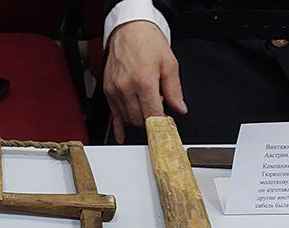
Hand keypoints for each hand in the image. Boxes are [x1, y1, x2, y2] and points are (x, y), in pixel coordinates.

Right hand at [103, 20, 187, 142]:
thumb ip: (174, 89)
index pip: (152, 114)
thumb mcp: (169, 63)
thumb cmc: (148, 42)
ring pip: (128, 118)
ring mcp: (115, 90)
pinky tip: (121, 136)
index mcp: (143, 81)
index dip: (161, 122)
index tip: (166, 124)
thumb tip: (179, 108)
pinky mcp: (108, 91)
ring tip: (146, 103)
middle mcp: (126, 87)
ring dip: (139, 117)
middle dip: (151, 118)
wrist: (129, 30)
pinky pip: (113, 114)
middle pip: (140, 118)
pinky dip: (118, 127)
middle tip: (159, 106)